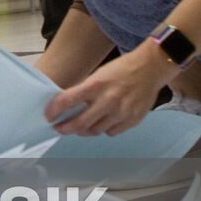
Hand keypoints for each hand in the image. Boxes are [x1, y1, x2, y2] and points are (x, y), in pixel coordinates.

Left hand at [44, 44, 178, 136]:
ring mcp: (122, 112)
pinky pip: (111, 132)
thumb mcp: (98, 75)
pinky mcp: (133, 120)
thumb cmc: (122, 69)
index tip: (49, 116)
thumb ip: (84, 91)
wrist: (151, 68)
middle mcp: (108, 100)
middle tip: (59, 128)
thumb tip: (66, 105)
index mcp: (96, 85)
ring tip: (79, 127)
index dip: (54, 111)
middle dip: (65, 128)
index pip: (67, 101)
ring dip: (83, 130)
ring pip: (95, 131)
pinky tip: (102, 123)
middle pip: (79, 123)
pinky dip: (104, 129)